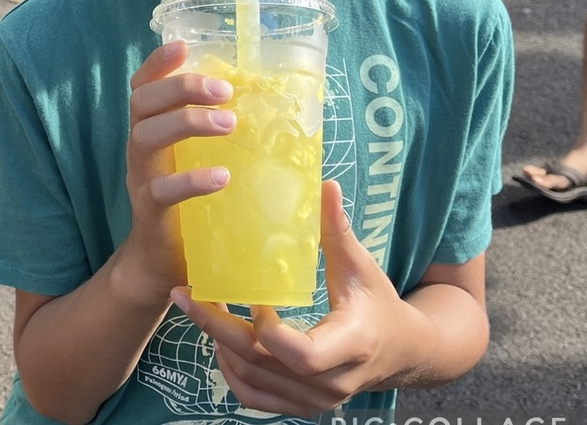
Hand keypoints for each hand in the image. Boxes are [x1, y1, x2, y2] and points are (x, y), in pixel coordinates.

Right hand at [115, 41, 234, 307]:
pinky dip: (190, 181)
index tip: (184, 46)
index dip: (158, 63)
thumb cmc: (194, 206)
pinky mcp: (150, 214)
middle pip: (143, 104)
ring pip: (145, 139)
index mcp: (153, 131)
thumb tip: (281, 106)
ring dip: (187, 123)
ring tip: (229, 123)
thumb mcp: (203, 162)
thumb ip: (224, 137)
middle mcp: (141, 150)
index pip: (144, 87)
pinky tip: (221, 177)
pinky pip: (161, 191)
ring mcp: (141, 181)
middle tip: (224, 89)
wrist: (163, 266)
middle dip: (181, 88)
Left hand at [170, 180, 416, 416]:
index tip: (252, 297)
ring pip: (252, 382)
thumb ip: (339, 230)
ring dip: (218, 346)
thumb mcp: (362, 267)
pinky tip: (219, 341)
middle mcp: (332, 382)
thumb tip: (326, 184)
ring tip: (198, 309)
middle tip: (185, 295)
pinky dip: (231, 372)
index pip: (300, 355)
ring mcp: (316, 401)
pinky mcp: (302, 406)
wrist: (402, 352)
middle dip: (217, 328)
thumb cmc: (379, 302)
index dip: (266, 329)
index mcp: (350, 345)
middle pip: (262, 364)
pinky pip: (255, 397)